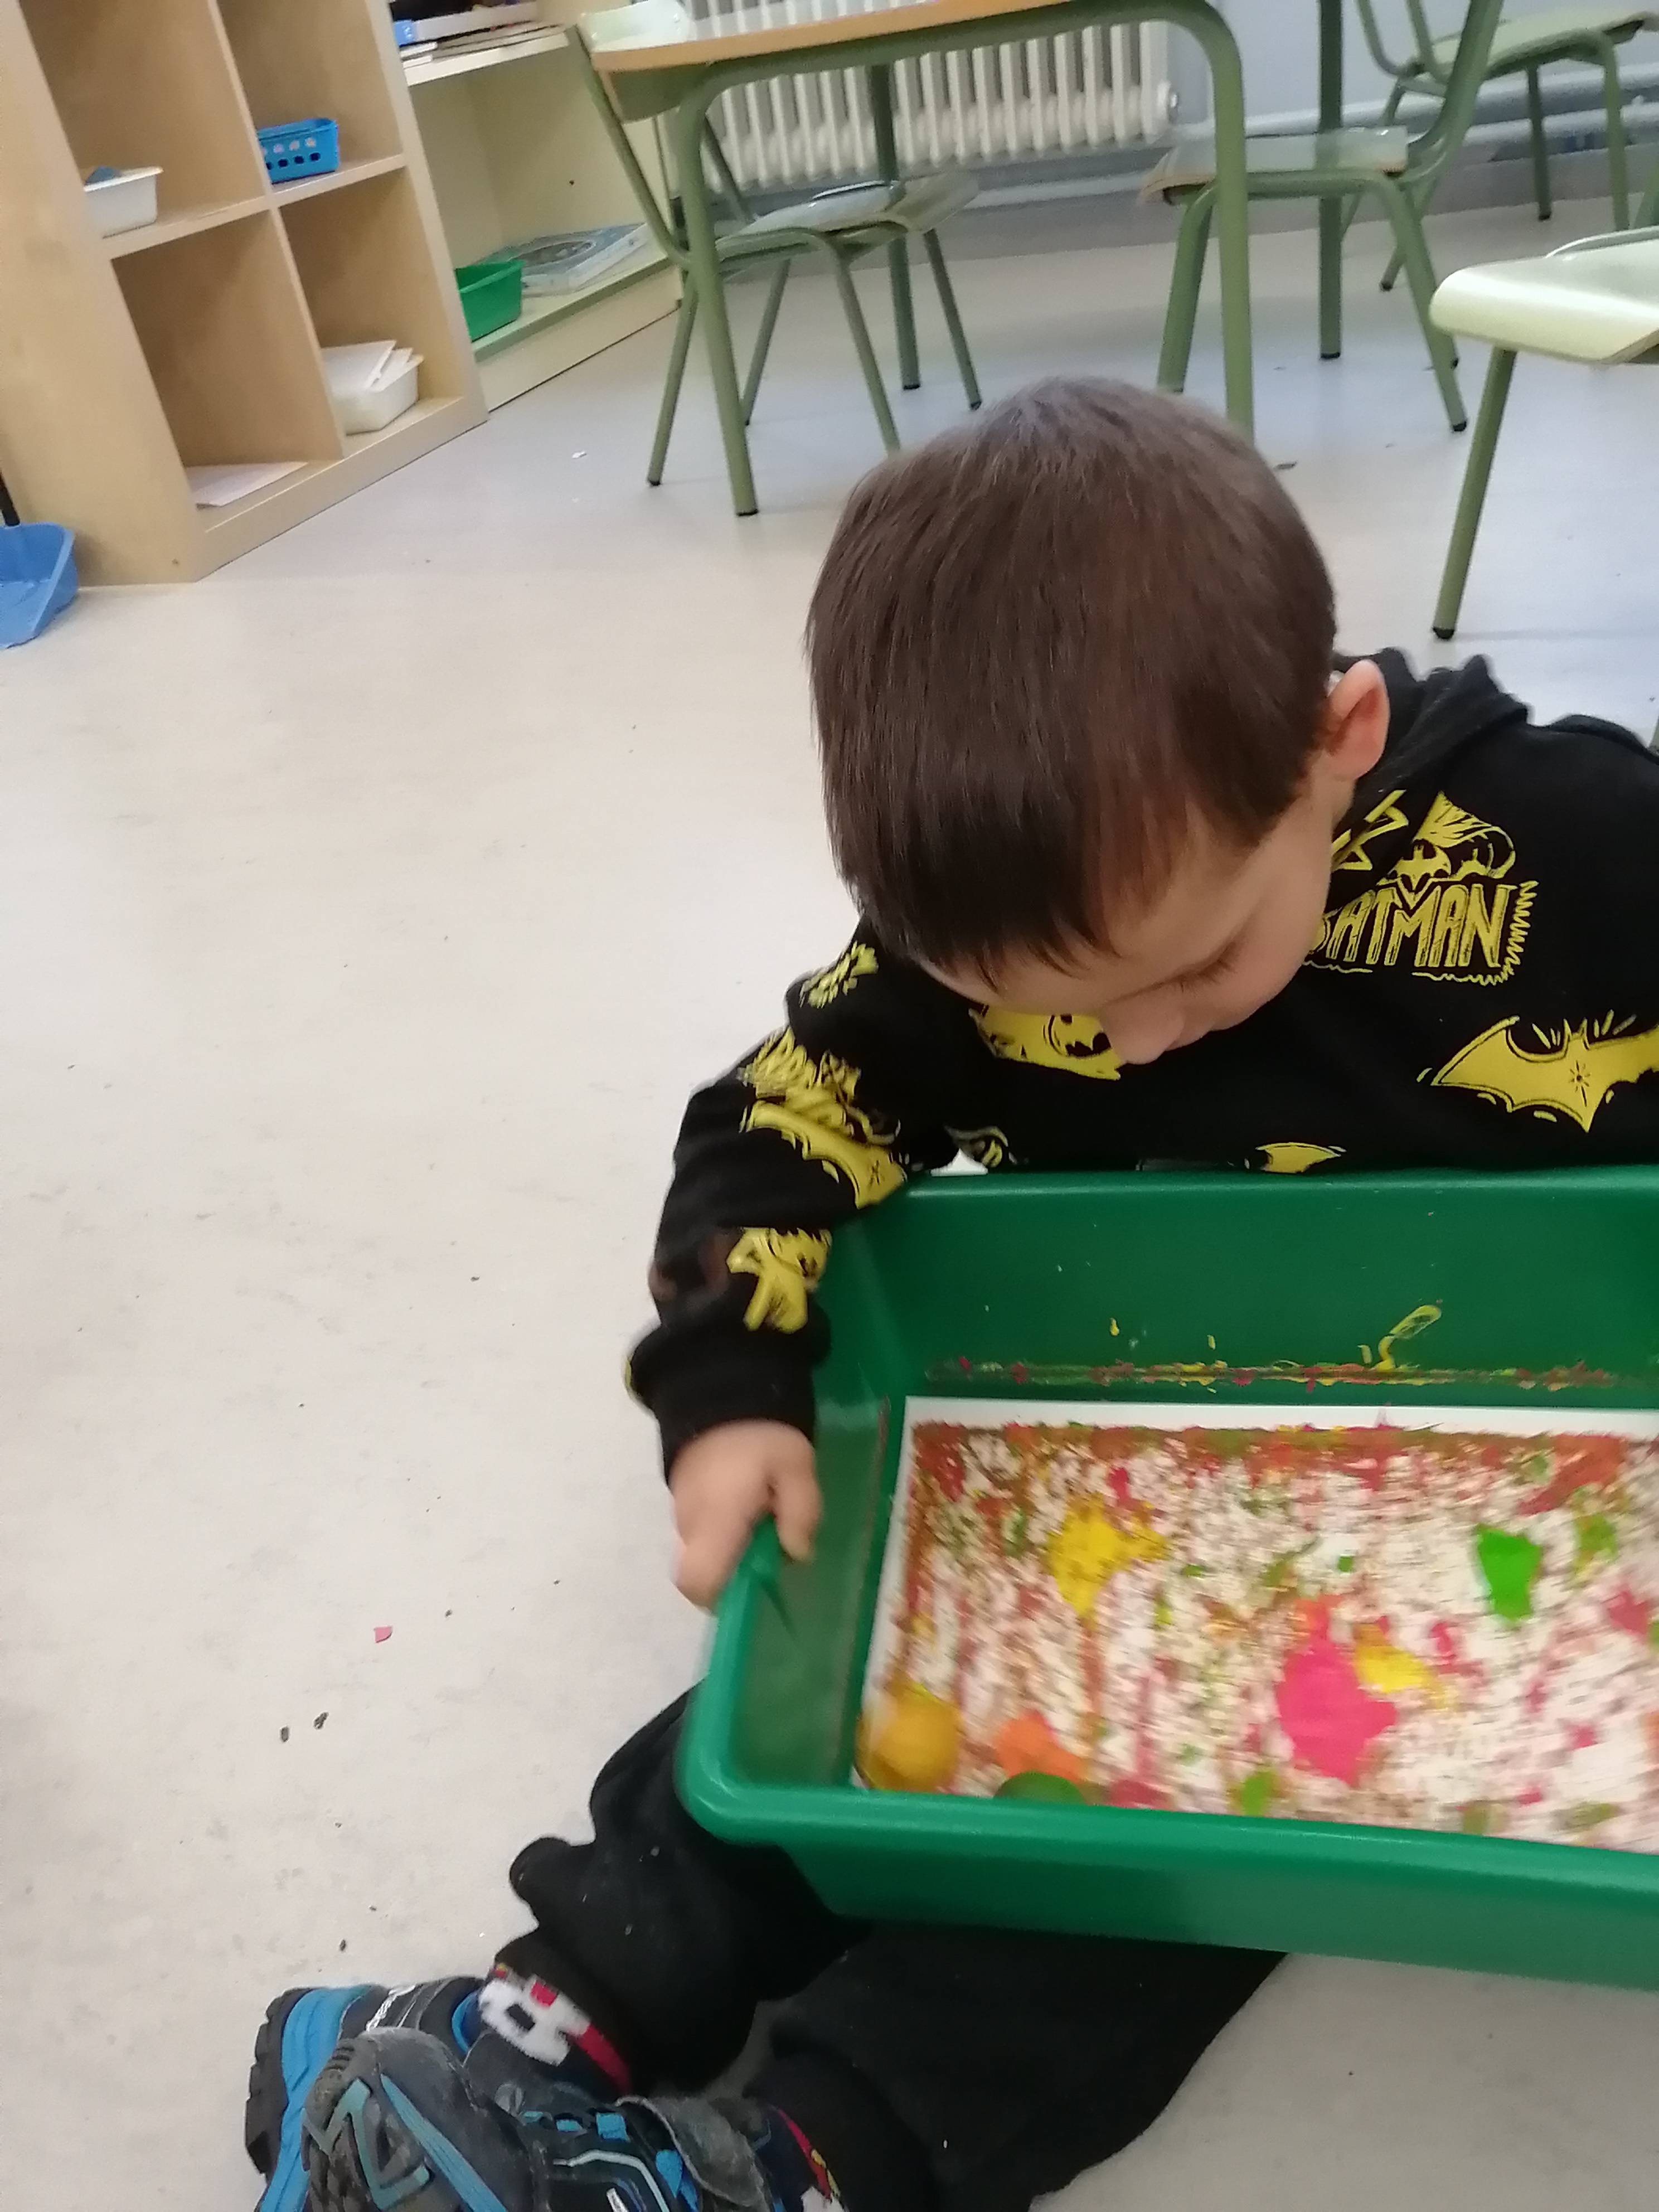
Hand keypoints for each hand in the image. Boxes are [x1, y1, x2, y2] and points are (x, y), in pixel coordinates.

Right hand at [669, 1420, 820, 1607]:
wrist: (720, 1383)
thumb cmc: (761, 1431)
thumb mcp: (796, 1466)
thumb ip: (800, 1513)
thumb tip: (796, 1554)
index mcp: (715, 1520)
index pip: (698, 1582)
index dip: (722, 1596)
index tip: (756, 1580)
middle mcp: (689, 1522)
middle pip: (702, 1571)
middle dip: (736, 1568)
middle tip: (770, 1539)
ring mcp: (681, 1508)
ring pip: (702, 1550)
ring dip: (732, 1545)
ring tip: (765, 1511)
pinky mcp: (683, 1495)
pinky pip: (701, 1528)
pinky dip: (724, 1526)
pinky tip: (749, 1499)